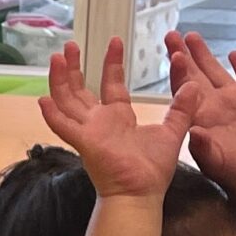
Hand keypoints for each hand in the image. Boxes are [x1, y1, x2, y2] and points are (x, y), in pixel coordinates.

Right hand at [38, 37, 206, 199]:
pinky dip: (52, 115)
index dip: (111, 63)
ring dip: (60, 80)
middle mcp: (99, 123)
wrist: (142, 194)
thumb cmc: (152, 171)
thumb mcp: (173, 131)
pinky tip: (41, 100)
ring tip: (56, 58)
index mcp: (118, 119)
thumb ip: (182, 108)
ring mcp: (88, 132)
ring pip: (67, 102)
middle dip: (74, 67)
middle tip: (69, 45)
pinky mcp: (85, 143)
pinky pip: (64, 127)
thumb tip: (195, 86)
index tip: (114, 41)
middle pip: (80, 90)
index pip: (111, 84)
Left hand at [166, 30, 235, 197]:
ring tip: (192, 35)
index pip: (185, 89)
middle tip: (171, 35)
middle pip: (195, 74)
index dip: (179, 71)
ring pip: (216, 71)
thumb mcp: (216, 161)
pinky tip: (234, 53)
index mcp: (201, 116)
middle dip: (183, 55)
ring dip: (204, 54)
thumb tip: (193, 131)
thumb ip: (204, 146)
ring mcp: (234, 100)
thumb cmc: (234, 172)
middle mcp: (214, 105)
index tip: (173, 53)